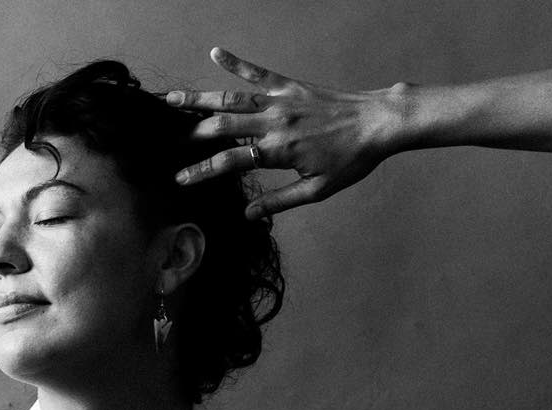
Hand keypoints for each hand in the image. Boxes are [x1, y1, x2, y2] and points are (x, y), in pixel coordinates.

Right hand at [168, 47, 400, 216]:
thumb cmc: (351, 160)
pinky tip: (216, 52)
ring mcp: (281, 102)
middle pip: (223, 127)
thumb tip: (249, 214)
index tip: (180, 179)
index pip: (229, 162)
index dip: (201, 172)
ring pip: (233, 99)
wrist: (380, 123)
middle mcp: (274, 123)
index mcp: (278, 151)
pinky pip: (259, 72)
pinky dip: (237, 62)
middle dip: (193, 134)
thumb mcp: (316, 189)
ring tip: (174, 99)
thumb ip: (279, 200)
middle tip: (171, 140)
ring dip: (201, 99)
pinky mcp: (291, 86)